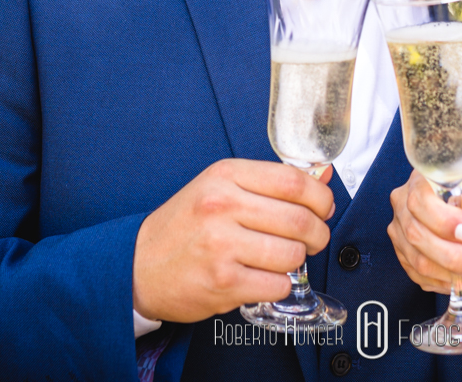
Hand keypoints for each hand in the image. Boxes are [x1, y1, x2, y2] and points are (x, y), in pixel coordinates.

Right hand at [132, 159, 335, 322]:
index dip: (320, 196)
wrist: (137, 265)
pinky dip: (280, 285)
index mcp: (225, 176)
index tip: (324, 207)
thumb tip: (322, 176)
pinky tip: (266, 278)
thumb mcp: (219, 188)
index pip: (292, 180)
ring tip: (286, 259)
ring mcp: (221, 245)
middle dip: (318, 233)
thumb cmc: (183, 226)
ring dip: (298, 260)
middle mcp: (222, 206)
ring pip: (292, 254)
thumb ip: (269, 183)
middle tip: (315, 238)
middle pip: (298, 219)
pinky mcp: (222, 282)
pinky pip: (276, 285)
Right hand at [387, 170, 461, 300]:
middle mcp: (406, 209)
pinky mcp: (409, 264)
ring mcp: (403, 238)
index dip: (443, 220)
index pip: (420, 200)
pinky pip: (428, 280)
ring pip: (422, 263)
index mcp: (422, 183)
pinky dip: (461, 286)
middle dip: (456, 256)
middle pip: (416, 235)